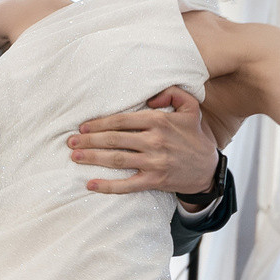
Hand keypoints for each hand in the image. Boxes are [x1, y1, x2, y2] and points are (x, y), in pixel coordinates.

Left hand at [69, 87, 221, 194]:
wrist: (208, 168)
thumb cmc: (194, 136)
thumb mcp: (190, 108)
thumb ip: (172, 93)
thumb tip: (150, 97)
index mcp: (159, 121)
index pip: (122, 120)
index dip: (99, 123)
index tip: (83, 127)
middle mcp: (155, 141)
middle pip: (114, 140)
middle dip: (89, 141)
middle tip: (70, 142)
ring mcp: (154, 162)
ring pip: (116, 160)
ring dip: (93, 159)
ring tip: (75, 157)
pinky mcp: (154, 180)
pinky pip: (126, 185)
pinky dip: (107, 186)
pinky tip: (90, 184)